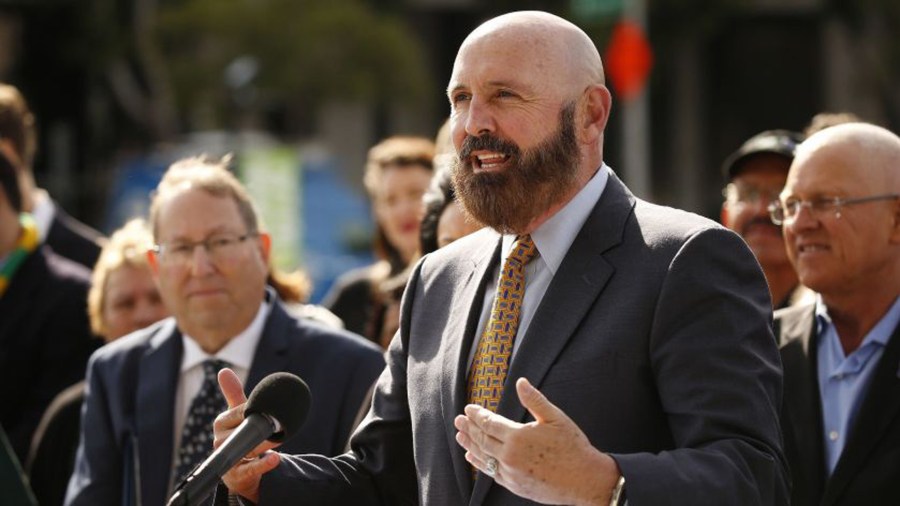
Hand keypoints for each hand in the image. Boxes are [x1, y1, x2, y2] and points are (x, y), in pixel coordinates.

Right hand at [214, 368, 280, 502]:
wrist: (240, 471)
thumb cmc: (239, 436)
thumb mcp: (238, 415)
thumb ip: (233, 394)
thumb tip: (223, 370)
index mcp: (221, 423)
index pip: (238, 412)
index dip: (255, 410)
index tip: (270, 408)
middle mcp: (220, 440)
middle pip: (242, 431)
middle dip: (260, 428)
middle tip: (278, 424)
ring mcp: (227, 459)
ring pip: (247, 449)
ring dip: (264, 444)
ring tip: (278, 439)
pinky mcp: (236, 476)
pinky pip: (250, 469)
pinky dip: (264, 464)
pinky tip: (275, 458)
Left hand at [454, 378, 619, 504]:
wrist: (585, 481)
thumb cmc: (573, 448)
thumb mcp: (555, 418)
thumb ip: (534, 400)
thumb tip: (520, 382)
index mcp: (518, 437)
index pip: (489, 423)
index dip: (477, 415)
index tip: (469, 409)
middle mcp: (509, 456)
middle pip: (482, 439)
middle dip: (469, 428)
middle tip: (459, 420)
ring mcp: (510, 473)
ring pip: (483, 457)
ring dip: (470, 444)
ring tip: (460, 436)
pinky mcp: (514, 485)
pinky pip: (490, 473)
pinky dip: (479, 463)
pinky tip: (473, 457)